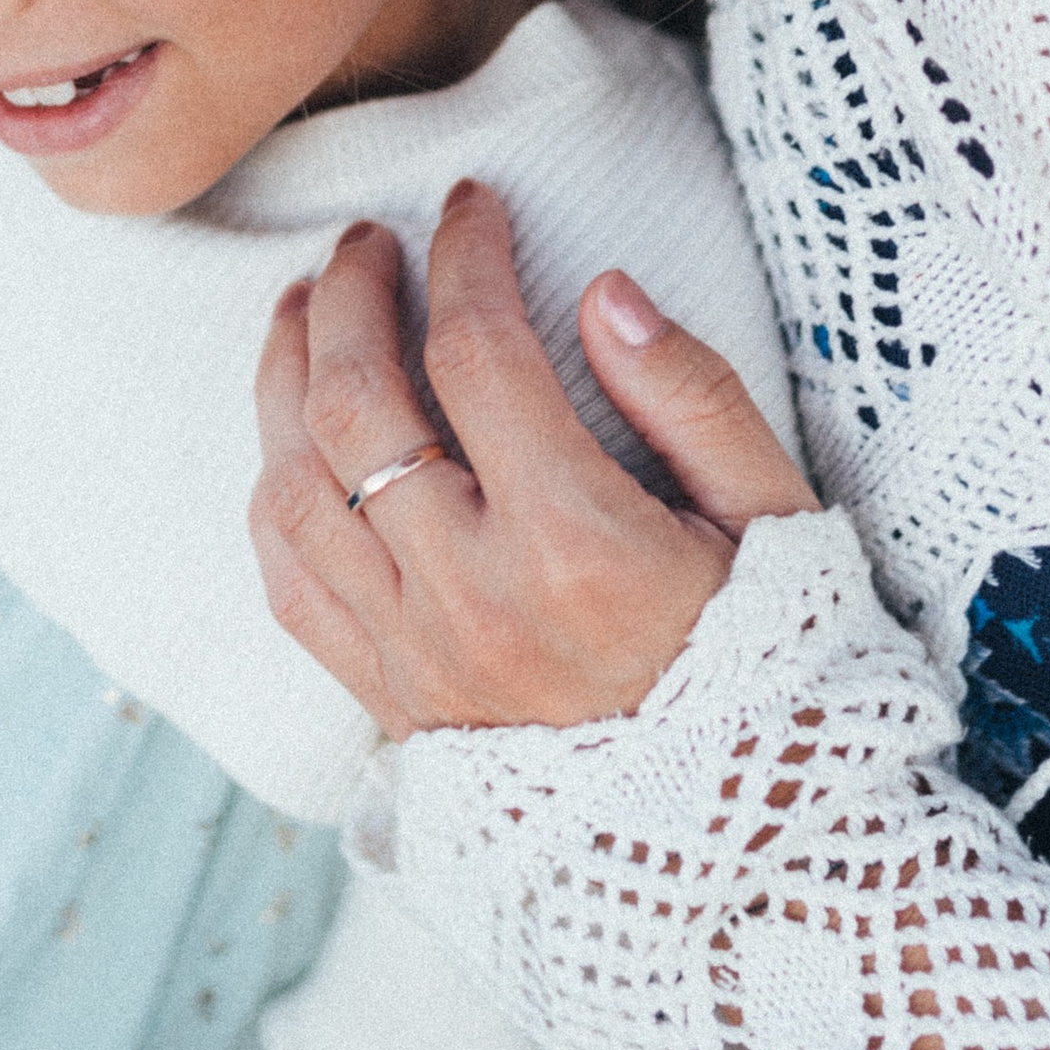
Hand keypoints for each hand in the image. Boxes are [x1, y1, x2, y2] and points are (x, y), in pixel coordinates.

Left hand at [250, 178, 815, 735]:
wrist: (735, 845)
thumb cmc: (769, 661)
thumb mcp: (774, 521)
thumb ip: (694, 398)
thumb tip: (606, 292)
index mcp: (577, 546)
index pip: (481, 356)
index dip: (468, 257)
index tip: (472, 204)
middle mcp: (475, 599)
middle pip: (358, 406)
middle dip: (349, 297)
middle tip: (366, 242)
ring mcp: (417, 655)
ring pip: (298, 484)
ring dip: (284, 378)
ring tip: (302, 309)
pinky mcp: (389, 697)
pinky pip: (289, 580)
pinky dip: (274, 489)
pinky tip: (288, 434)